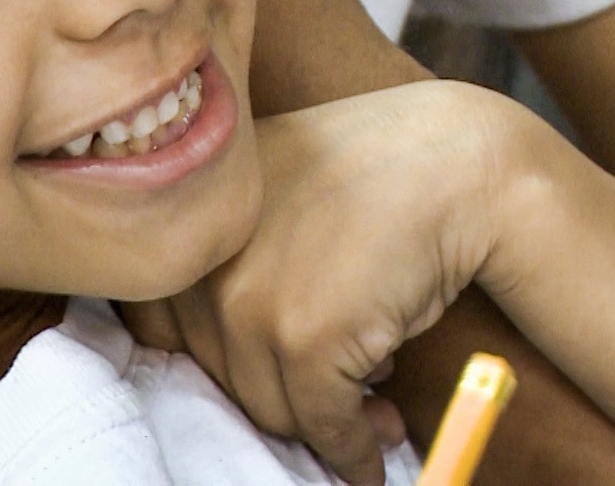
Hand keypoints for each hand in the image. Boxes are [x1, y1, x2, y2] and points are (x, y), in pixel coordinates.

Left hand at [120, 82, 518, 484]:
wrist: (457, 163)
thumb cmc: (382, 175)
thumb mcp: (280, 190)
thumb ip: (236, 253)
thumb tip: (225, 353)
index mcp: (193, 224)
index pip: (157, 322)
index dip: (210, 353)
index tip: (251, 364)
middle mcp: (208, 266)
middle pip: (216, 375)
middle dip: (275, 392)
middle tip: (323, 398)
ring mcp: (252, 303)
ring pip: (270, 409)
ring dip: (320, 426)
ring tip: (370, 410)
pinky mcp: (306, 341)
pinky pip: (323, 424)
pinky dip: (353, 451)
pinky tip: (377, 448)